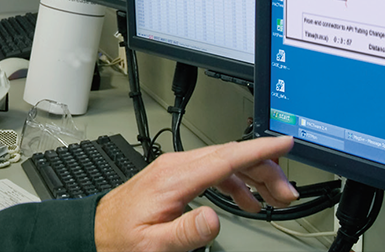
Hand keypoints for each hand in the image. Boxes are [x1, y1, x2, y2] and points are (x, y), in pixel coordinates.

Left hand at [93, 136, 296, 251]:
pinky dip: (236, 181)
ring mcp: (175, 168)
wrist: (97, 230)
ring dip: (254, 176)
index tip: (284, 144)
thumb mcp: (154, 244)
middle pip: (231, 156)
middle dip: (265, 169)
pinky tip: (248, 200)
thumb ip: (186, 232)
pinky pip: (213, 170)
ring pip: (225, 161)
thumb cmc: (121, 237)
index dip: (259, 150)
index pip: (226, 157)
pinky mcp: (175, 175)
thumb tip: (214, 219)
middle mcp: (175, 166)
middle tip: (287, 193)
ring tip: (275, 199)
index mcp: (174, 178)